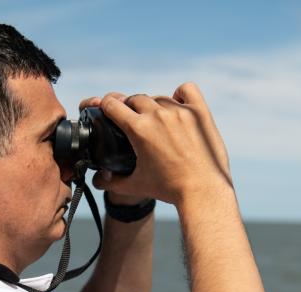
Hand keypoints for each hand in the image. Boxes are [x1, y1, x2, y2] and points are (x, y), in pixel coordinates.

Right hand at [90, 83, 231, 205]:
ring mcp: (180, 112)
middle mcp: (158, 116)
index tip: (108, 109)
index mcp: (139, 129)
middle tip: (135, 122)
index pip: (112, 104)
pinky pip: (186, 90)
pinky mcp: (200, 113)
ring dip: (154, 106)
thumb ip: (112, 182)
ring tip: (158, 122)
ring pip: (159, 98)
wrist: (202, 192)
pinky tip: (178, 106)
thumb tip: (98, 180)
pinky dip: (180, 94)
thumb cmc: (169, 189)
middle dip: (131, 108)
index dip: (106, 105)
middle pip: (135, 99)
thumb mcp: (136, 186)